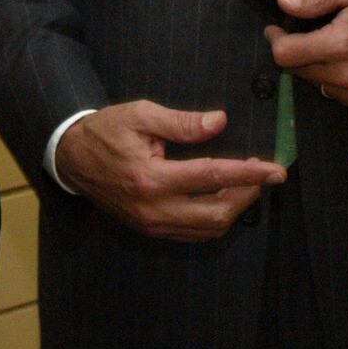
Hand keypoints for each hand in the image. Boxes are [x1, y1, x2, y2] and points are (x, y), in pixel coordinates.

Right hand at [54, 101, 286, 241]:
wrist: (72, 158)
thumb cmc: (106, 131)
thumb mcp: (141, 115)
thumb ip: (182, 122)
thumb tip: (220, 122)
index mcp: (152, 178)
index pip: (212, 176)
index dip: (248, 173)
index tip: (275, 169)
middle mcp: (154, 209)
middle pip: (217, 213)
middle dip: (247, 195)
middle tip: (264, 174)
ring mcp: (152, 224)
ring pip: (208, 229)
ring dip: (234, 208)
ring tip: (247, 183)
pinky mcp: (150, 230)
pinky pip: (193, 233)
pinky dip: (215, 219)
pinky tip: (224, 197)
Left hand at [264, 0, 347, 114]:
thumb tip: (285, 3)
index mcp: (341, 45)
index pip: (286, 55)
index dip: (276, 40)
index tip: (278, 29)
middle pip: (298, 71)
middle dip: (296, 51)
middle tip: (307, 32)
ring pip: (317, 85)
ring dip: (315, 67)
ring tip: (332, 45)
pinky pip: (339, 97)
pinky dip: (336, 81)